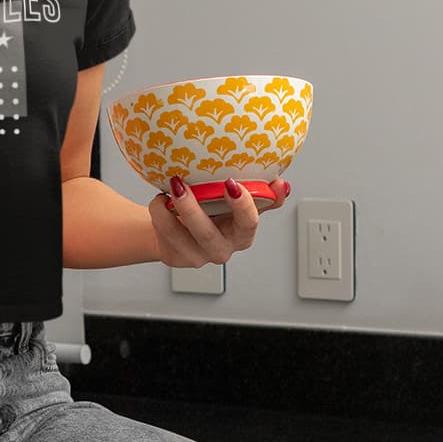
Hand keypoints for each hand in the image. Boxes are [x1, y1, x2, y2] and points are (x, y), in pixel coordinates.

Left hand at [148, 175, 287, 268]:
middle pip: (208, 235)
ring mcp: (199, 255)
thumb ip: (260, 193)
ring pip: (182, 235)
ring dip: (171, 210)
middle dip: (193, 210)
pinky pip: (166, 234)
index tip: (234, 185)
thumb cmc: (212, 210)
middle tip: (182, 184)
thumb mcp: (236, 202)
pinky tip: (160, 199)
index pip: (249, 223)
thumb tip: (283, 184)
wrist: (180, 228)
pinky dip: (159, 212)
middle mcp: (223, 247)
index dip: (243, 207)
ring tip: (169, 187)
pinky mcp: (178, 257)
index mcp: (242, 232)